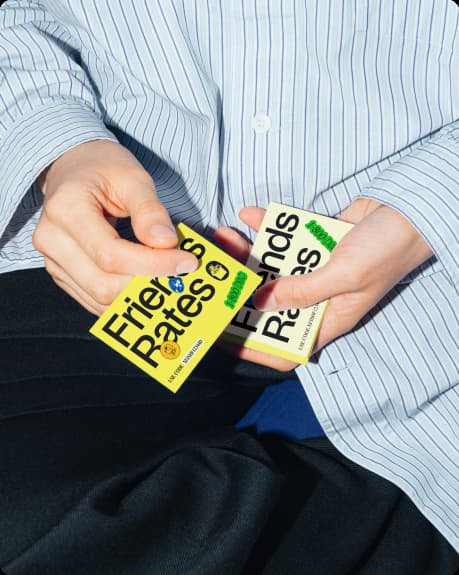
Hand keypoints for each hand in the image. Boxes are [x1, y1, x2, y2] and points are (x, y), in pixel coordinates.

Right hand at [33, 140, 197, 314]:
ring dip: (138, 294)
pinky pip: (95, 300)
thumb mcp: (133, 177)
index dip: (152, 264)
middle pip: (103, 284)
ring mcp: (54, 261)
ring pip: (99, 298)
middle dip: (146, 283)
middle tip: (180, 272)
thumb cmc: (102, 167)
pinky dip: (124, 298)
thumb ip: (150, 211)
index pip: (111, 255)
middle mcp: (52, 240)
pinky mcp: (63, 274)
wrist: (74, 167)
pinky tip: (146, 283)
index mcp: (66, 210)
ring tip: (167, 277)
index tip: (186, 263)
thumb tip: (166, 243)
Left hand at [215, 199, 432, 370]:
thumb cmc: (387, 250)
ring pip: (270, 268)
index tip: (223, 335)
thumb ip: (302, 290)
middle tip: (217, 275)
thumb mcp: (345, 277)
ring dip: (247, 253)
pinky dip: (267, 226)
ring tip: (225, 237)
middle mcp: (316, 298)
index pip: (285, 348)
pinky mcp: (311, 243)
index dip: (254, 348)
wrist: (408, 210)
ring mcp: (312, 269)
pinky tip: (250, 214)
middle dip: (240, 291)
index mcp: (327, 318)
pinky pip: (282, 238)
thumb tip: (261, 302)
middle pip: (269, 303)